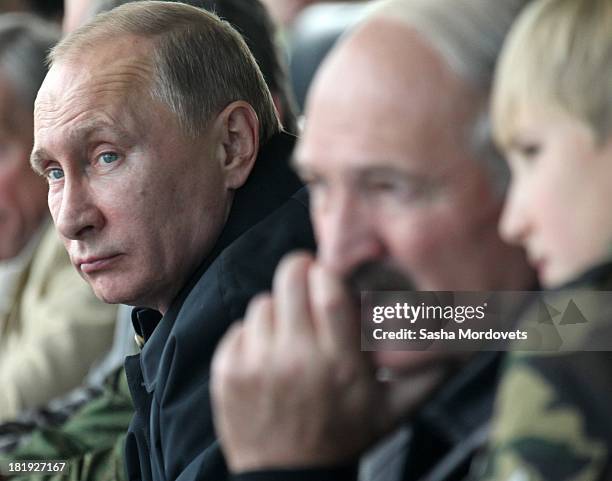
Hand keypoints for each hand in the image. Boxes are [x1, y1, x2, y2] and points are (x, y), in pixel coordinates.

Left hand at [211, 252, 447, 471]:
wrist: (290, 480)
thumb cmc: (344, 437)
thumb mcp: (394, 411)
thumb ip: (427, 375)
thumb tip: (461, 345)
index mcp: (340, 362)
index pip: (328, 288)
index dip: (326, 271)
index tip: (327, 276)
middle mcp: (297, 358)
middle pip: (289, 280)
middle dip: (299, 274)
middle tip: (305, 285)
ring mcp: (257, 365)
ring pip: (262, 304)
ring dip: (277, 311)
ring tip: (289, 334)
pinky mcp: (228, 374)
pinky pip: (238, 330)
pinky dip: (251, 336)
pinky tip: (266, 356)